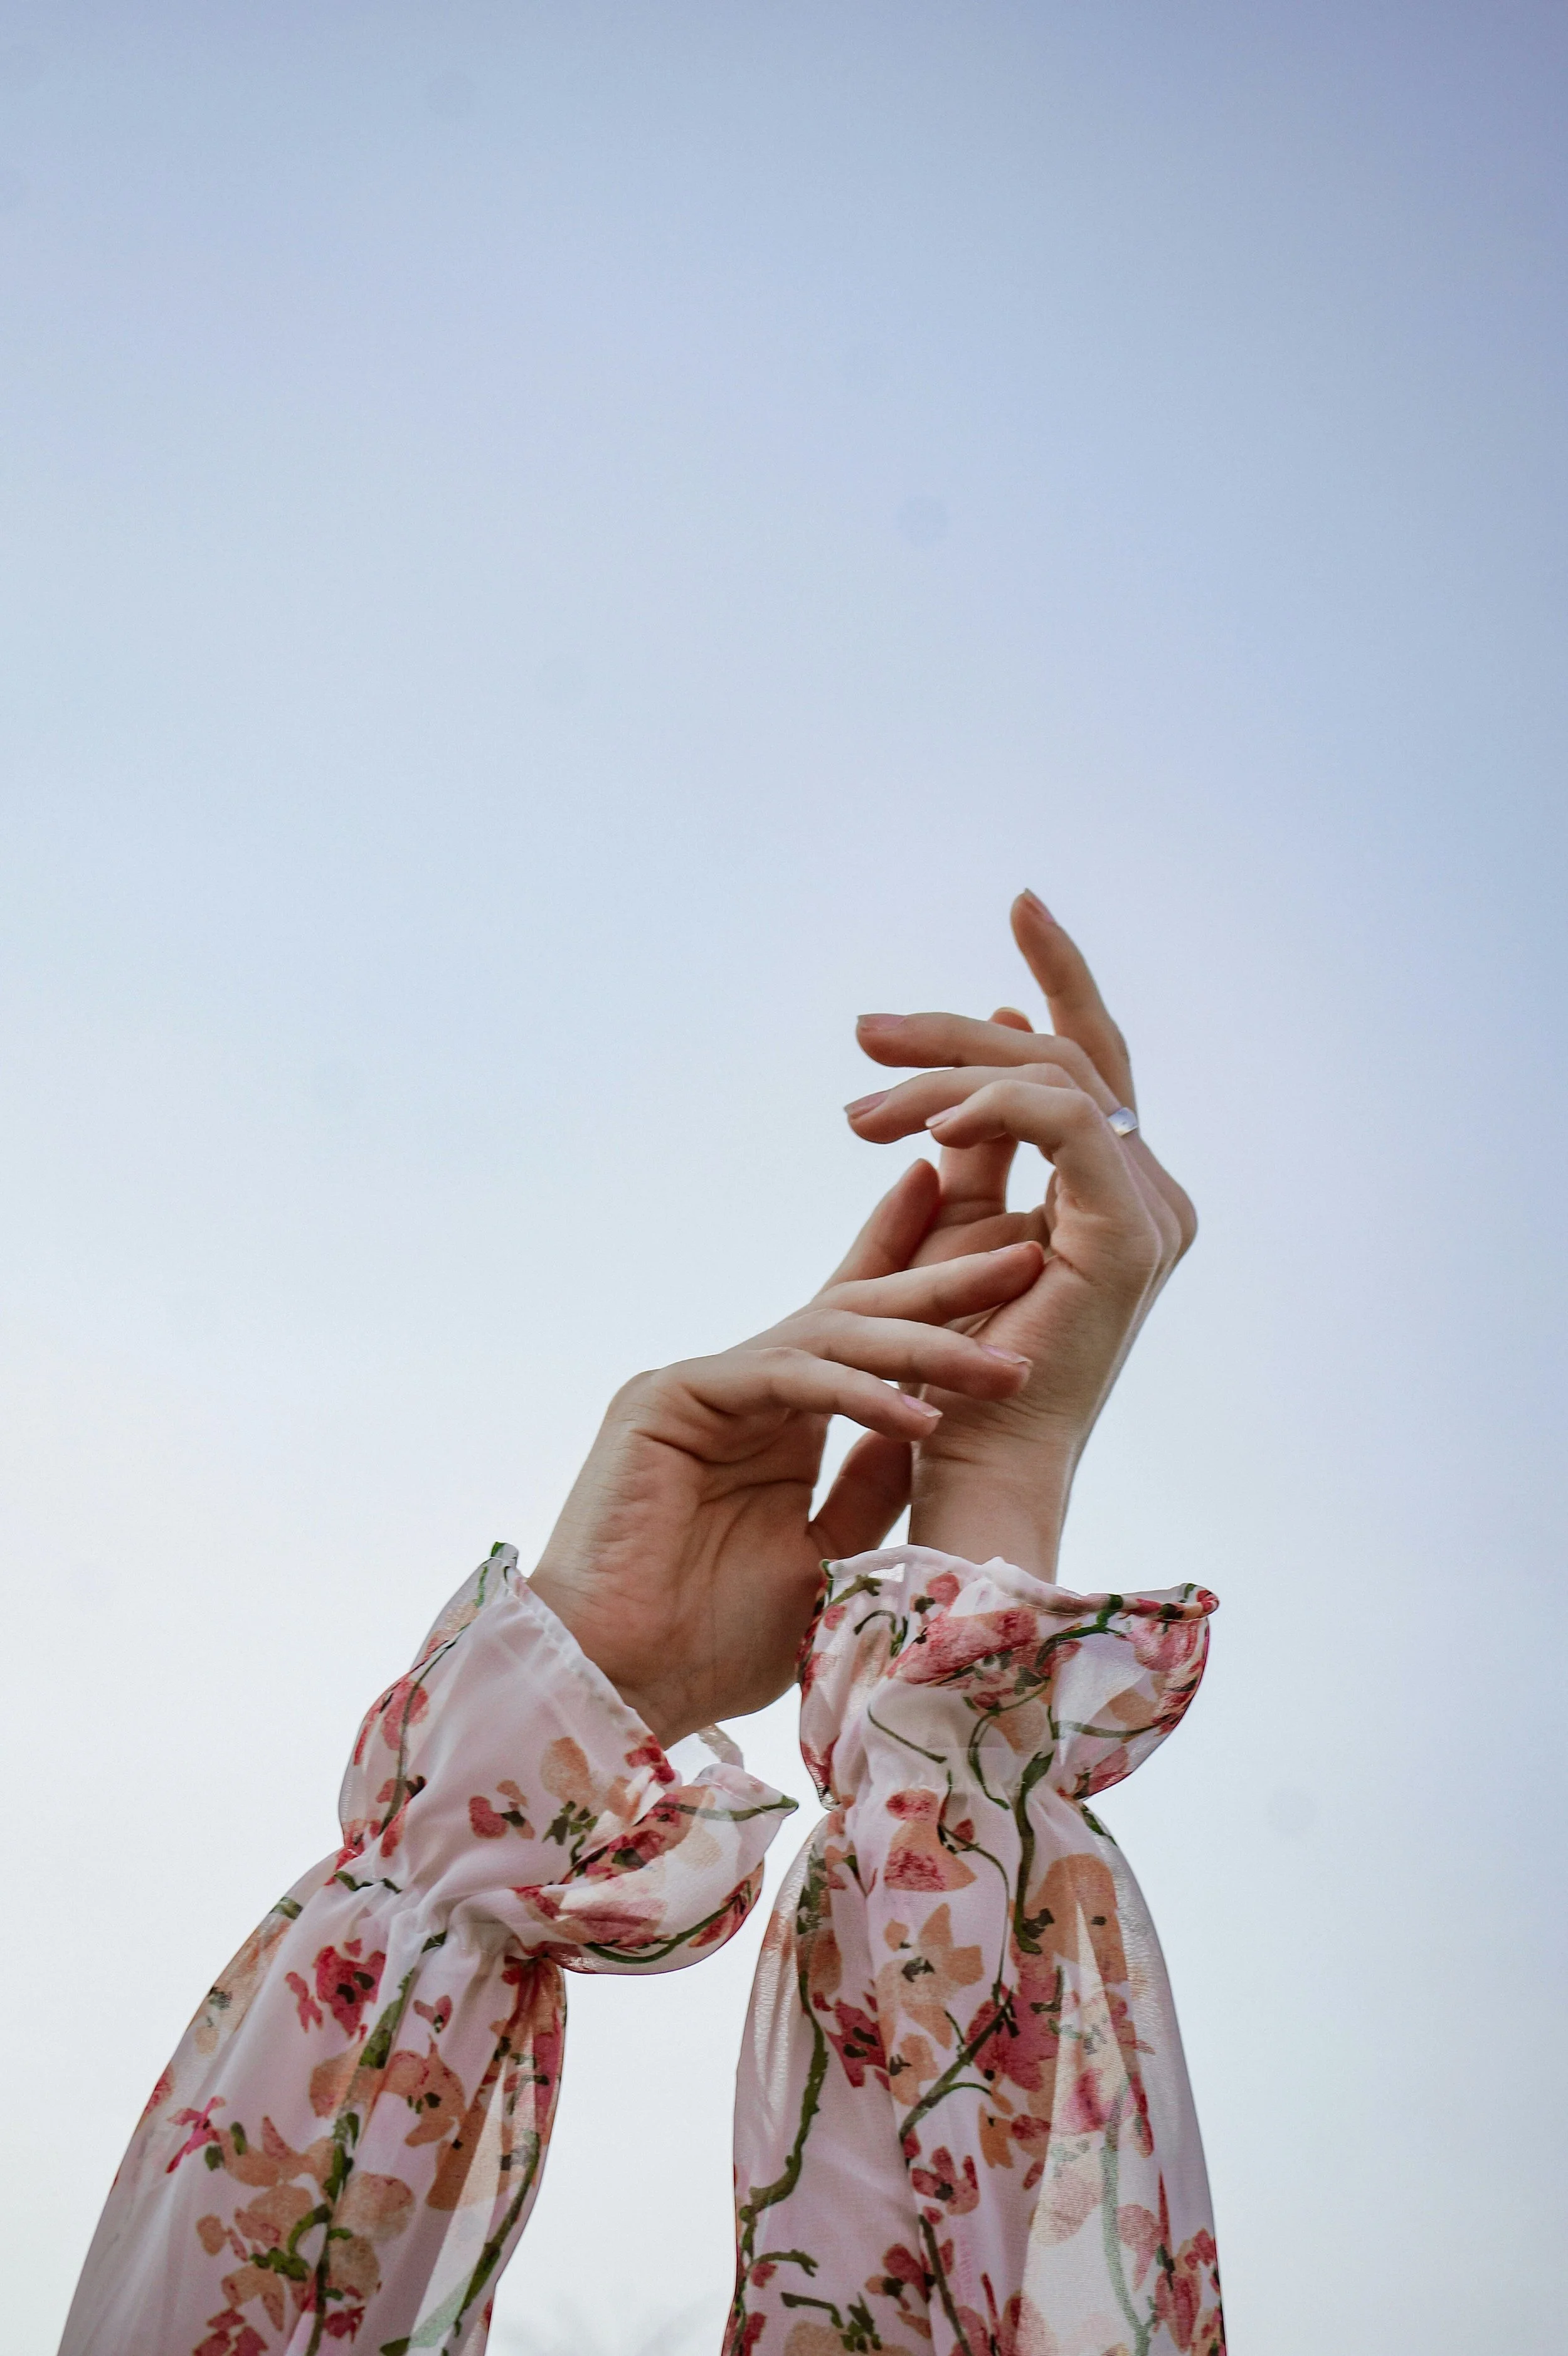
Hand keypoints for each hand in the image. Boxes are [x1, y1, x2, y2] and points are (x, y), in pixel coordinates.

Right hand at [529, 1164, 1044, 1745]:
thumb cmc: (713, 1642)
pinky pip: (782, 1377)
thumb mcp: (828, 1555)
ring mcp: (702, 1386)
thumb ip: (869, 1488)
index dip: (923, 1279)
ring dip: (922, 1348)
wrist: (621, 1687)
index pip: (861, 1334)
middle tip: (1027, 1250)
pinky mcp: (668, 1396)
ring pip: (828, 1336)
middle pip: (855, 1312)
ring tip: (1000, 1367)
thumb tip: (935, 1426)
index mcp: (778, 1421)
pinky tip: (917, 1419)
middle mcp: (741, 1389)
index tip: (1003, 1241)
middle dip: (945, 1282)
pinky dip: (854, 1394)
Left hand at [843, 891, 1195, 1576]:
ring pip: (1053, 1077)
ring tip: (858, 1108)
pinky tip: (924, 1125)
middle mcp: (1152, 1193)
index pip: (1091, 1060)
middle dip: (960, 1026)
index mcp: (1118, 1191)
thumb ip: (971, 1151)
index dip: (1060, 975)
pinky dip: (992, 1105)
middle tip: (862, 1032)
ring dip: (945, 1074)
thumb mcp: (955, 1231)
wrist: (972, 1471)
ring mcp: (1150, 1211)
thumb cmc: (952, 1372)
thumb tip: (963, 1084)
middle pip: (1067, 1055)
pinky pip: (1065, 1120)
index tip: (1018, 905)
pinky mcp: (1130, 1233)